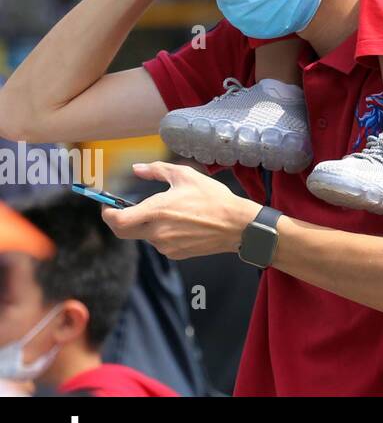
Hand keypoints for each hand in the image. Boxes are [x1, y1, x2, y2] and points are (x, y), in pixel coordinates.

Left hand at [101, 162, 259, 259]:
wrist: (236, 225)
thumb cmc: (213, 198)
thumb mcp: (186, 176)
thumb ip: (157, 171)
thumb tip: (136, 169)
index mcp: (156, 210)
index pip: (117, 219)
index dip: (107, 212)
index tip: (108, 205)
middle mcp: (156, 231)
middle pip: (123, 231)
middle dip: (120, 220)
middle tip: (125, 210)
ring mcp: (165, 245)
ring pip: (144, 235)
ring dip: (147, 225)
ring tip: (169, 212)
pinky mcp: (175, 254)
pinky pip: (160, 243)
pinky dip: (162, 233)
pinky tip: (181, 223)